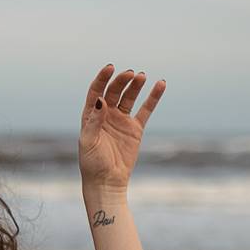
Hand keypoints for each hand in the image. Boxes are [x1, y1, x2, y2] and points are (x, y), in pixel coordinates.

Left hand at [79, 64, 165, 189]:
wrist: (107, 182)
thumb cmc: (92, 164)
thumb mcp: (88, 142)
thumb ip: (94, 121)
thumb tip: (101, 100)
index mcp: (91, 116)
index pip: (96, 91)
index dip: (102, 78)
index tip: (110, 68)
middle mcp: (106, 115)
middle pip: (115, 91)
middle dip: (122, 81)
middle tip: (131, 74)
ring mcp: (121, 120)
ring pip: (130, 97)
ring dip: (135, 85)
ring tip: (141, 76)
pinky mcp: (135, 128)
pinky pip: (146, 109)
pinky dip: (153, 97)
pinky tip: (160, 84)